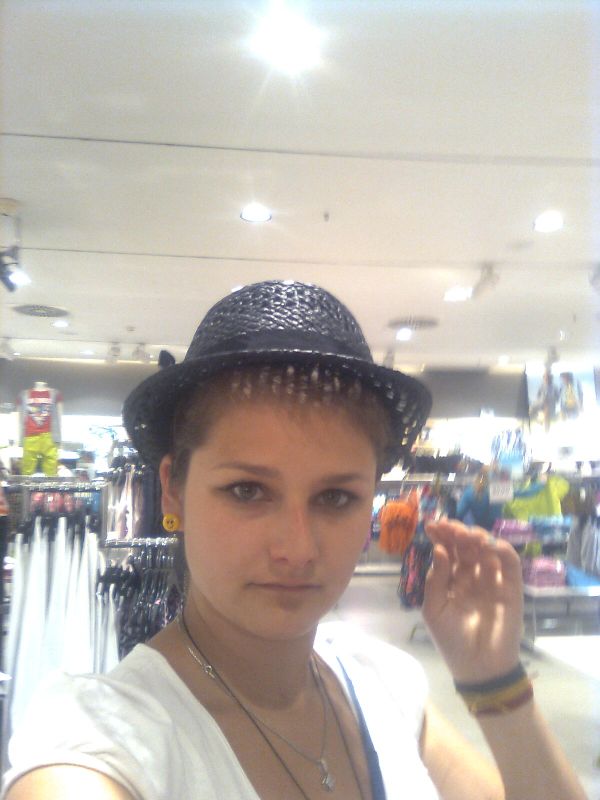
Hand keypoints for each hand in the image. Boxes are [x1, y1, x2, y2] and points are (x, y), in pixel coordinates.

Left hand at [422, 519, 523, 682]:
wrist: (479, 668)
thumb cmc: (452, 640)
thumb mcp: (434, 609)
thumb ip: (436, 580)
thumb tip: (438, 549)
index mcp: (452, 579)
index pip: (447, 550)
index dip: (441, 536)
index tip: (432, 525)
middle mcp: (472, 575)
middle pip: (466, 546)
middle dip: (458, 533)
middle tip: (451, 528)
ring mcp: (492, 579)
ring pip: (487, 549)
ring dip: (478, 537)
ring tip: (467, 535)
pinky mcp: (512, 587)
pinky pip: (509, 563)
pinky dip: (502, 549)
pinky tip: (489, 545)